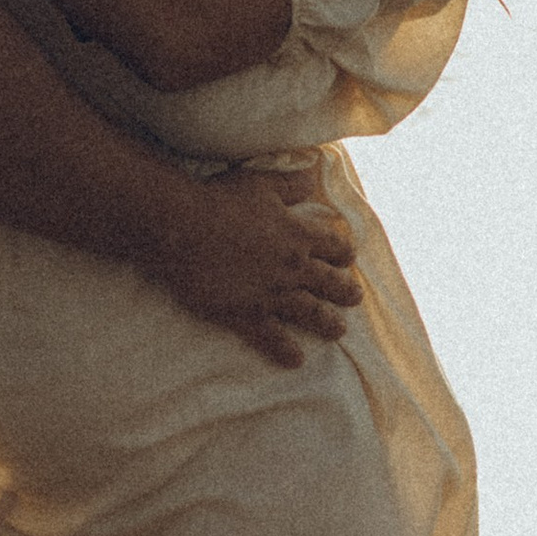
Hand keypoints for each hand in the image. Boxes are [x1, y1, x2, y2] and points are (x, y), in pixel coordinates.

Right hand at [164, 165, 361, 366]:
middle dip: (346, 291)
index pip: (335, 247)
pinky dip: (286, 351)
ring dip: (328, 323)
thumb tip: (315, 175)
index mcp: (298, 234)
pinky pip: (273, 338)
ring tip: (338, 330)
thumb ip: (291, 183)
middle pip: (331, 283)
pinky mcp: (247, 314)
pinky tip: (296, 360)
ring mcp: (272, 294)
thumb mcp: (261, 182)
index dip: (343, 252)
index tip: (348, 258)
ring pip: (312, 313)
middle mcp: (293, 267)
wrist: (181, 228)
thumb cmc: (219, 200)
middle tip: (355, 298)